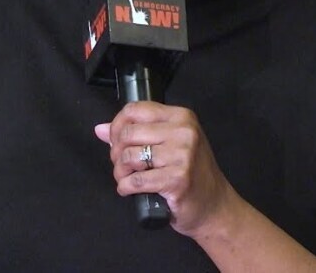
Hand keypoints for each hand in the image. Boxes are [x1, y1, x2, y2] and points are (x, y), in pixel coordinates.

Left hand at [94, 102, 238, 236]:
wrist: (215, 205)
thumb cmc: (193, 173)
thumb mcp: (171, 144)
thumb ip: (138, 133)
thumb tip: (101, 129)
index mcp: (182, 117)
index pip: (135, 109)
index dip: (117, 125)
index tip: (116, 140)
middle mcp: (184, 132)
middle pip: (128, 133)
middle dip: (116, 152)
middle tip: (122, 164)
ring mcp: (182, 156)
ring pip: (129, 157)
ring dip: (120, 172)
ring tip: (126, 178)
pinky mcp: (176, 179)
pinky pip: (135, 181)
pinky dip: (125, 187)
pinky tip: (129, 189)